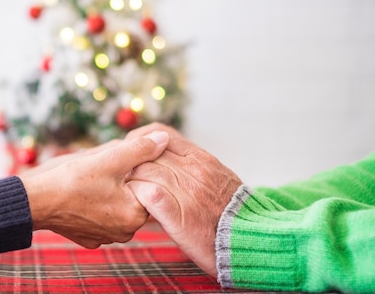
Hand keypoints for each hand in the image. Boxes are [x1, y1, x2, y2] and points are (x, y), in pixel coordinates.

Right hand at [19, 131, 168, 247]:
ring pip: (116, 205)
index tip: (117, 159)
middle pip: (132, 195)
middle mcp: (125, 232)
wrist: (34, 202)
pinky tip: (81, 193)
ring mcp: (106, 237)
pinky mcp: (89, 238)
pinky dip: (95, 203)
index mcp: (135, 214)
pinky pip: (101, 216)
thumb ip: (140, 149)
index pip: (148, 185)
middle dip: (122, 178)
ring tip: (89, 179)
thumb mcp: (110, 158)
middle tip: (101, 167)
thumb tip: (164, 139)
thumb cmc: (71, 180)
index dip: (134, 166)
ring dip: (109, 190)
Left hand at [126, 124, 241, 276]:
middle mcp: (194, 169)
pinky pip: (147, 193)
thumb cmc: (235, 214)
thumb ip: (196, 166)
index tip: (132, 149)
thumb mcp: (219, 179)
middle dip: (131, 162)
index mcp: (203, 159)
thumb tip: (173, 159)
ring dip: (131, 180)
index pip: (162, 134)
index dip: (141, 139)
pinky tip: (133, 204)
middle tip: (121, 173)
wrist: (252, 240)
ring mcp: (186, 190)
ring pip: (144, 170)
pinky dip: (136, 196)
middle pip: (148, 153)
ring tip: (124, 191)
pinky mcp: (178, 214)